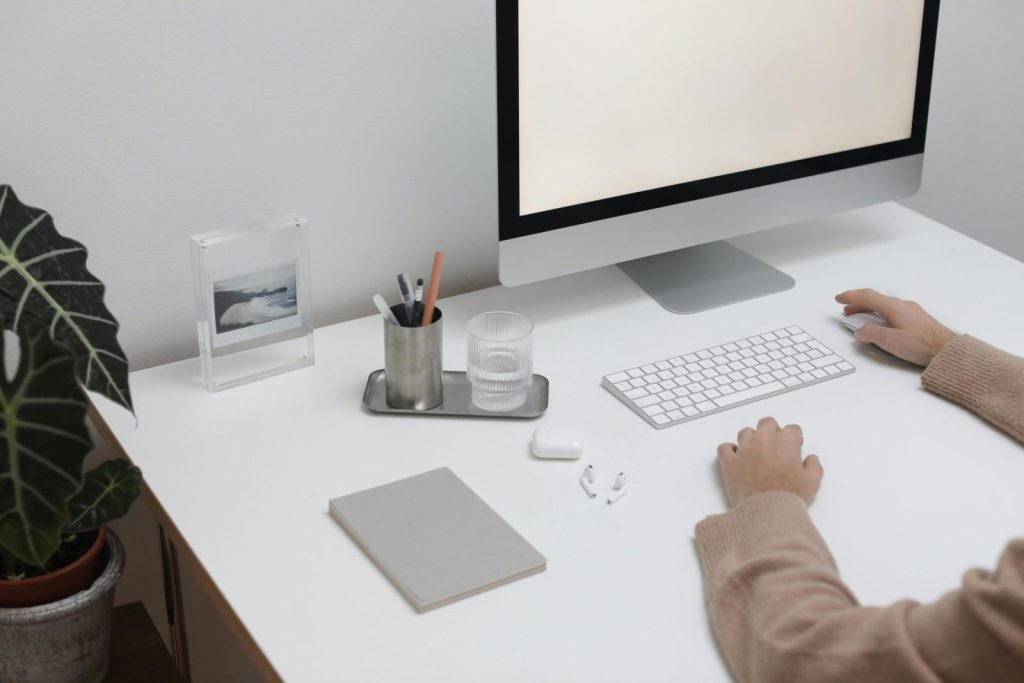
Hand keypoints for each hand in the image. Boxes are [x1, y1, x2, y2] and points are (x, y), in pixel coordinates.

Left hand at [717, 417, 822, 506]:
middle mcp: (763, 440)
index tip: (793, 448)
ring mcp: (744, 449)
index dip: (794, 439)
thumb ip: (814, 466)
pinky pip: (724, 448)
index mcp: (785, 442)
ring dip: (751, 439)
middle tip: (775, 447)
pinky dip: (729, 451)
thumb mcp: (812, 482)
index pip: (792, 429)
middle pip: (767, 423)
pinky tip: (736, 458)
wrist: (767, 510)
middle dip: (772, 431)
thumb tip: (811, 460)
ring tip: (756, 453)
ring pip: (745, 432)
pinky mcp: (729, 461)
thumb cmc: (789, 496)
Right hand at [835, 288, 954, 366]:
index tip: (839, 298)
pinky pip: (893, 312)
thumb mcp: (889, 340)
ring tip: (860, 319)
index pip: (867, 296)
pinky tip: (881, 325)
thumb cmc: (922, 344)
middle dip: (858, 304)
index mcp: (893, 307)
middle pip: (875, 300)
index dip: (850, 296)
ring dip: (869, 310)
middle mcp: (902, 305)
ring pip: (884, 306)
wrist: (947, 350)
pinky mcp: (917, 320)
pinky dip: (880, 315)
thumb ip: (870, 334)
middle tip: (846, 310)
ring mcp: (911, 312)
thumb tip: (860, 331)